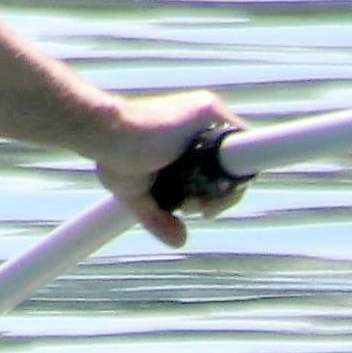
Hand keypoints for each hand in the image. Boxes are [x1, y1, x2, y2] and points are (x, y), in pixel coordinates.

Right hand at [86, 92, 238, 246]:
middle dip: (218, 198)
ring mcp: (206, 118)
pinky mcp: (208, 111)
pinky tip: (218, 184)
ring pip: (238, 161)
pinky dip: (239, 163)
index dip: (211, 195)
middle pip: (229, 169)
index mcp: (184, 144)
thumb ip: (159, 218)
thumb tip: (180, 241)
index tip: (193, 208)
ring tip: (196, 203)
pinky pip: (244, 138)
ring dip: (224, 190)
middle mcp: (199, 128)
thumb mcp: (138, 195)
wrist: (106, 135)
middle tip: (198, 210)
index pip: (214, 172)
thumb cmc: (113, 155)